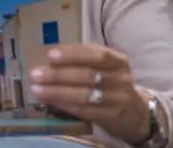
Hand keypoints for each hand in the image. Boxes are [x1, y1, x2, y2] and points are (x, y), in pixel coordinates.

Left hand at [29, 44, 151, 143]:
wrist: (136, 113)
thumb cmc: (113, 85)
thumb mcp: (108, 68)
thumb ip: (86, 61)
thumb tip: (51, 59)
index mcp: (119, 61)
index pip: (97, 54)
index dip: (73, 54)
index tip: (51, 55)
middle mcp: (120, 79)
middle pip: (88, 75)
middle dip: (58, 74)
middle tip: (36, 74)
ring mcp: (117, 99)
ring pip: (84, 94)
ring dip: (57, 91)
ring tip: (37, 89)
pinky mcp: (110, 116)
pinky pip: (84, 110)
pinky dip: (64, 104)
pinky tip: (50, 101)